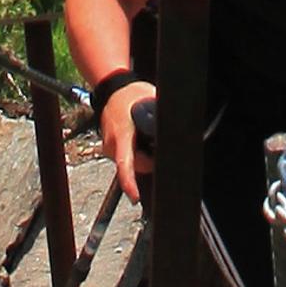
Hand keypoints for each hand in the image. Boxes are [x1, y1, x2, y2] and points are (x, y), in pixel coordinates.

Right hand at [99, 80, 153, 201]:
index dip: (130, 182)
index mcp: (122, 133)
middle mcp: (112, 144)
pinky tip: (141, 141)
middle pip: (134, 166)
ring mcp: (108, 147)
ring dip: (142, 157)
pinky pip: (126, 158)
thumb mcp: (150, 100)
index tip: (135, 197)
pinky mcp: (109, 149)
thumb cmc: (133, 94)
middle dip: (150, 162)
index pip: (125, 162)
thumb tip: (177, 128)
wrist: (113, 89)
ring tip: (147, 137)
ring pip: (131, 163)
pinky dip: (136, 154)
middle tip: (158, 144)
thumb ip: (160, 117)